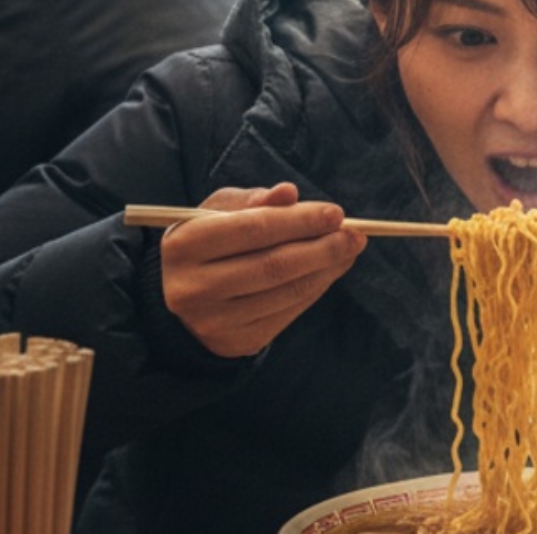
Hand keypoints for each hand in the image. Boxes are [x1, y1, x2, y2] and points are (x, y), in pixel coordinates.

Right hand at [158, 182, 365, 357]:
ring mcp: (215, 321)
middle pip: (274, 265)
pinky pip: (289, 312)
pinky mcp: (237, 342)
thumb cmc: (207, 242)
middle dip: (323, 247)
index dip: (300, 221)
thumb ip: (252, 200)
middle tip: (355, 234)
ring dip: (327, 268)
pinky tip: (331, 270)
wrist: (181, 297)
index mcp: (185, 245)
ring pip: (287, 291)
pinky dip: (316, 288)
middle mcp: (194, 288)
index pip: (253, 229)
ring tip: (349, 249)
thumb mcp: (217, 212)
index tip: (336, 213)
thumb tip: (288, 193)